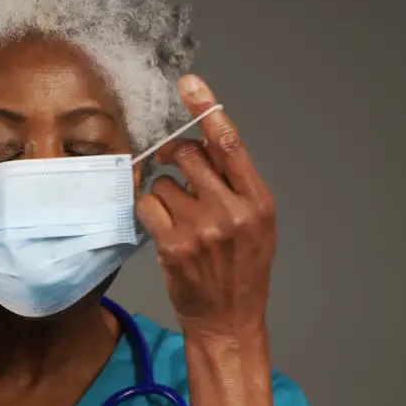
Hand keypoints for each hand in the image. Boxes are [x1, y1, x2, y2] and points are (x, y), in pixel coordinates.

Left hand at [137, 75, 276, 340]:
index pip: (229, 143)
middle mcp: (232, 211)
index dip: (207, 110)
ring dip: (164, 196)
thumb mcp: (256, 223)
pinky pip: (147, 207)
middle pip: (188, 155)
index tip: (190, 85)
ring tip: (180, 221)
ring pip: (163, 183)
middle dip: (177, 159)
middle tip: (177, 173)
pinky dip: (149, 213)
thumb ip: (234, 183)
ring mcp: (201, 229)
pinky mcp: (174, 246)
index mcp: (258, 201)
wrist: (229, 320)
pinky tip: (163, 230)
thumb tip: (202, 142)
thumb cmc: (241, 270)